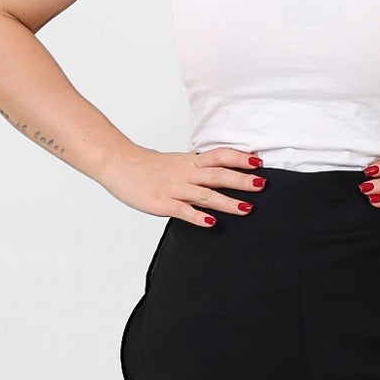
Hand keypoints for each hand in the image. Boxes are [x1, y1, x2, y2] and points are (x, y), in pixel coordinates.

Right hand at [104, 145, 265, 225]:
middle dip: (241, 179)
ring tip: (247, 208)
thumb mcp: (177, 163)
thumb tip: (220, 174)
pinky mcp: (162, 203)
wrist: (117, 163)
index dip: (239, 157)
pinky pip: (182, 210)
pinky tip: (212, 223)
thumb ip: (197, 169)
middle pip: (218, 174)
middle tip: (262, 184)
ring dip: (227, 201)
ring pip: (205, 194)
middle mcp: (185, 173)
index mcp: (189, 162)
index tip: (258, 161)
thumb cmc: (147, 166)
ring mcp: (174, 188)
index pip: (219, 156)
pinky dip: (198, 216)